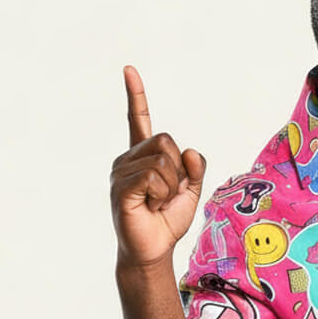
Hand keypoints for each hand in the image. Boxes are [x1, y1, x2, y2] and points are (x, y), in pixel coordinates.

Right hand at [111, 65, 206, 269]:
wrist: (155, 249)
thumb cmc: (168, 219)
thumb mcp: (192, 189)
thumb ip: (195, 167)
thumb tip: (187, 149)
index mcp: (143, 156)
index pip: (139, 120)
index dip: (136, 95)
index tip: (129, 69)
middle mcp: (128, 159)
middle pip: (166, 141)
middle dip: (179, 169)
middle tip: (168, 193)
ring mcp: (121, 172)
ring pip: (164, 162)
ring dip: (172, 186)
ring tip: (158, 202)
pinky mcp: (122, 188)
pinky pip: (154, 177)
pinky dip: (162, 194)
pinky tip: (150, 206)